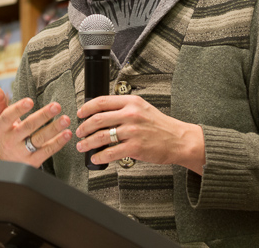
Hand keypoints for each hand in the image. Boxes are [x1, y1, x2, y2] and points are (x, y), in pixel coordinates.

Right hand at [0, 82, 71, 167]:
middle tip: (56, 106)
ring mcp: (22, 152)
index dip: (18, 109)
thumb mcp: (0, 119)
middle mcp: (10, 140)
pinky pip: (46, 152)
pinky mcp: (33, 162)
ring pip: (39, 140)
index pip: (7, 117)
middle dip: (43, 116)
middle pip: (27, 127)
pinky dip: (58, 143)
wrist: (9, 162)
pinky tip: (67, 134)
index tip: (29, 101)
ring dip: (54, 129)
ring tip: (66, 119)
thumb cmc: (7, 133)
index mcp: (2, 128)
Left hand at [75, 95, 205, 174]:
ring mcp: (133, 131)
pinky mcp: (135, 147)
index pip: (102, 101)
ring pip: (101, 136)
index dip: (87, 107)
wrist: (179, 139)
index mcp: (132, 102)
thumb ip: (125, 108)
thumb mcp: (143, 108)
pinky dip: (99, 156)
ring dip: (87, 142)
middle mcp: (131, 114)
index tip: (80, 113)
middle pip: (98, 119)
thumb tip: (102, 112)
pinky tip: (95, 157)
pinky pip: (110, 152)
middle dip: (84, 127)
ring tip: (82, 146)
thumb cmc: (161, 125)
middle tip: (79, 132)